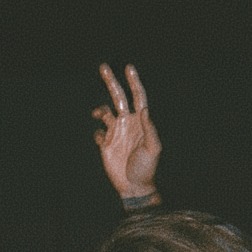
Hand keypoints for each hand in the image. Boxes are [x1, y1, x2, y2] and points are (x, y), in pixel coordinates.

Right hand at [91, 63, 161, 207]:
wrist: (134, 186)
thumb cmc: (147, 167)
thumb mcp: (153, 148)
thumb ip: (150, 129)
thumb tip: (143, 110)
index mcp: (140, 121)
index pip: (137, 97)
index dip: (134, 82)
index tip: (129, 68)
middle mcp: (127, 123)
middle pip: (118, 97)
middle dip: (111, 82)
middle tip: (103, 66)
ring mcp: (116, 132)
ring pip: (105, 112)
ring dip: (100, 110)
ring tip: (98, 114)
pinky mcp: (105, 144)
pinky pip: (98, 133)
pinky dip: (98, 134)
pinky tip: (103, 142)